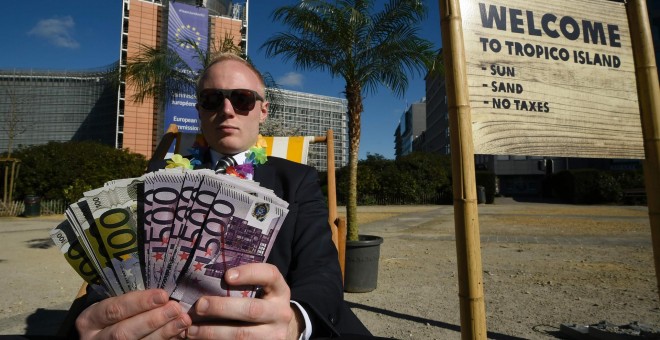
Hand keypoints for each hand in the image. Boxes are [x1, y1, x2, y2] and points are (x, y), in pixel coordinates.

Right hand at [76, 289, 191, 338]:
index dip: (139, 302)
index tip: (163, 295)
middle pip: (124, 332)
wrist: (102, 335)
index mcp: (90, 319)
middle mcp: (96, 338)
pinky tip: (179, 332)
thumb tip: (163, 290)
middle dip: (152, 320)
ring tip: (183, 320)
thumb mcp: (111, 303)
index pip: (114, 309)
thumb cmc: (112, 313)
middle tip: (176, 308)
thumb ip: (131, 299)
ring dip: (164, 332)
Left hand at [187, 263, 303, 339]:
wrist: (278, 330)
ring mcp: (275, 335)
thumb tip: (206, 276)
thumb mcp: (262, 290)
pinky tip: (199, 338)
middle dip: (222, 308)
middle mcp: (281, 313)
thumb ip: (244, 283)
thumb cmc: (262, 303)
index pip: (270, 275)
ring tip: (191, 329)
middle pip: (252, 310)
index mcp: (280, 290)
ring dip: (212, 332)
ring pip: (242, 334)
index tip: (227, 276)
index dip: (249, 274)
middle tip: (199, 305)